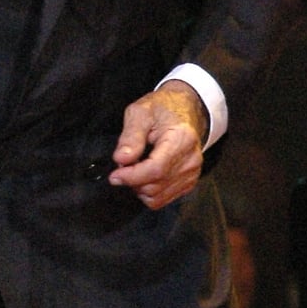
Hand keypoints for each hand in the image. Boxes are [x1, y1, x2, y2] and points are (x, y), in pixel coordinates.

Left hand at [108, 81, 207, 209]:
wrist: (184, 109)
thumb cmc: (162, 108)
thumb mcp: (140, 112)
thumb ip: (130, 136)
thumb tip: (121, 159)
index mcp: (181, 139)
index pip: (156, 169)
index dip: (132, 176)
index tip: (115, 175)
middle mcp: (191, 159)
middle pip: (155, 186)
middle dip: (132, 180)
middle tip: (123, 164)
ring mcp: (192, 173)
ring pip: (158, 196)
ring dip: (139, 187)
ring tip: (134, 166)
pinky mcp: (189, 182)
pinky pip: (163, 198)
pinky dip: (149, 191)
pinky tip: (144, 174)